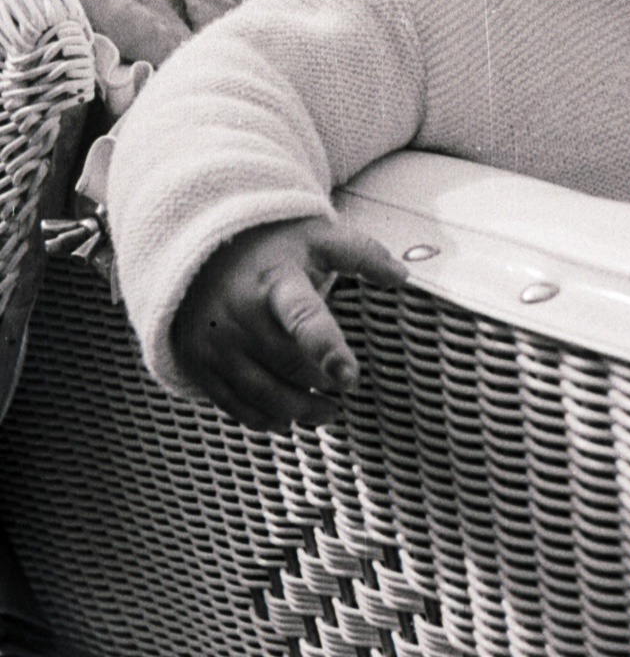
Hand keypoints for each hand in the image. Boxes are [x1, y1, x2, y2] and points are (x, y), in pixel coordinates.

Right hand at [172, 215, 406, 432]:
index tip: (348, 378)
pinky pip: (233, 405)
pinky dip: (263, 419)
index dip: (326, 349)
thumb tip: (401, 276)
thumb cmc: (268, 244)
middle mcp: (241, 314)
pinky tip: (285, 419)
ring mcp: (217, 342)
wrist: (201, 247)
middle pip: (288, 366)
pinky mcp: (200, 363)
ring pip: (263, 395)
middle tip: (343, 386)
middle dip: (321, 383)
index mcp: (276, 281)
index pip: (302, 317)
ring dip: (299, 411)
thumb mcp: (316, 238)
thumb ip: (361, 254)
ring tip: (326, 412)